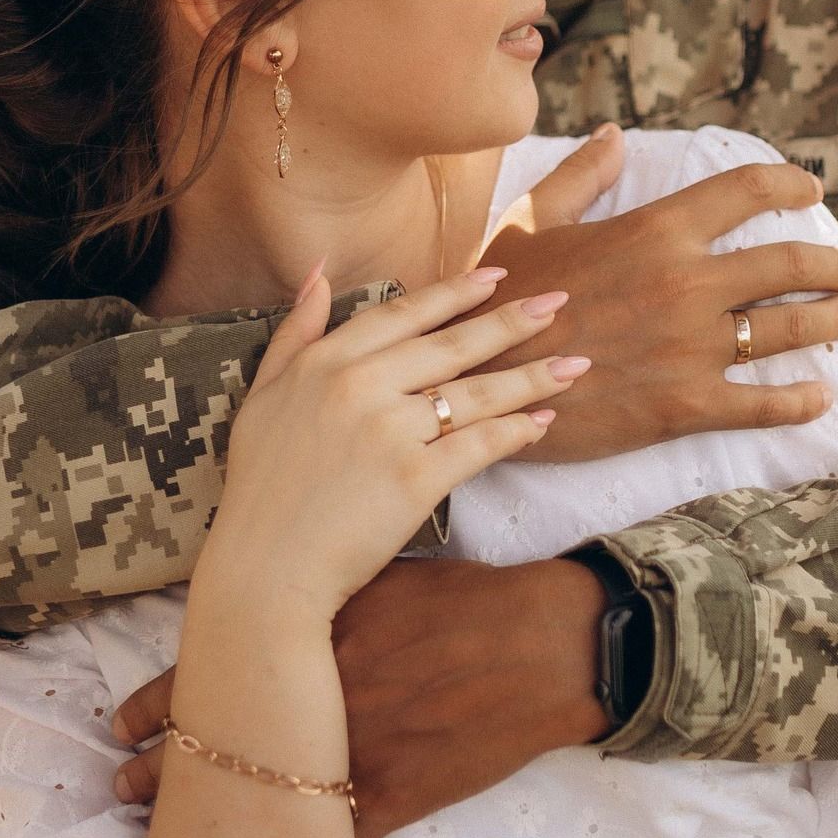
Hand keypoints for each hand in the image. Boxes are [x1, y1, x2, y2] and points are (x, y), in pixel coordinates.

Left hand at [112, 553, 608, 837]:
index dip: (159, 702)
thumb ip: (324, 594)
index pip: (210, 674)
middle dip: (163, 770)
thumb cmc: (465, 600)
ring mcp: (355, 752)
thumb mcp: (381, 576)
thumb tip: (272, 596)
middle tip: (119, 788)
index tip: (121, 722)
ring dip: (207, 821)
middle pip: (220, 742)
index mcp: (312, 635)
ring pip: (262, 798)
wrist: (542, 644)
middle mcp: (319, 697)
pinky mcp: (397, 797)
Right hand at [200, 262, 591, 620]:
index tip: (496, 276)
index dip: (454, 294)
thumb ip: (295, 331)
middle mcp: (360, 386)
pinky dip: (516, 431)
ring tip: (576, 364)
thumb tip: (319, 271)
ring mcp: (390, 431)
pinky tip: (545, 421)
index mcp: (325, 363)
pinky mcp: (415, 479)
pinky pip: (479, 445)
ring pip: (475, 393)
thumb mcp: (262, 395)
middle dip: (512, 322)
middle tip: (559, 303)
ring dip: (532, 377)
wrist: (265, 566)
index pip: (402, 314)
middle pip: (452, 346)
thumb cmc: (261, 486)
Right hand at [475, 125, 837, 461]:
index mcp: (655, 230)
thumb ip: (580, 176)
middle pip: (790, 262)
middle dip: (831, 265)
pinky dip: (802, 400)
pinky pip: (766, 403)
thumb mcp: (532, 223)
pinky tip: (818, 396)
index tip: (810, 191)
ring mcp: (693, 346)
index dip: (789, 183)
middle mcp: (687, 282)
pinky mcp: (689, 406)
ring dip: (834, 319)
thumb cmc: (501, 300)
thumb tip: (615, 138)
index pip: (746, 190)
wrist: (481, 381)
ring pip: (793, 327)